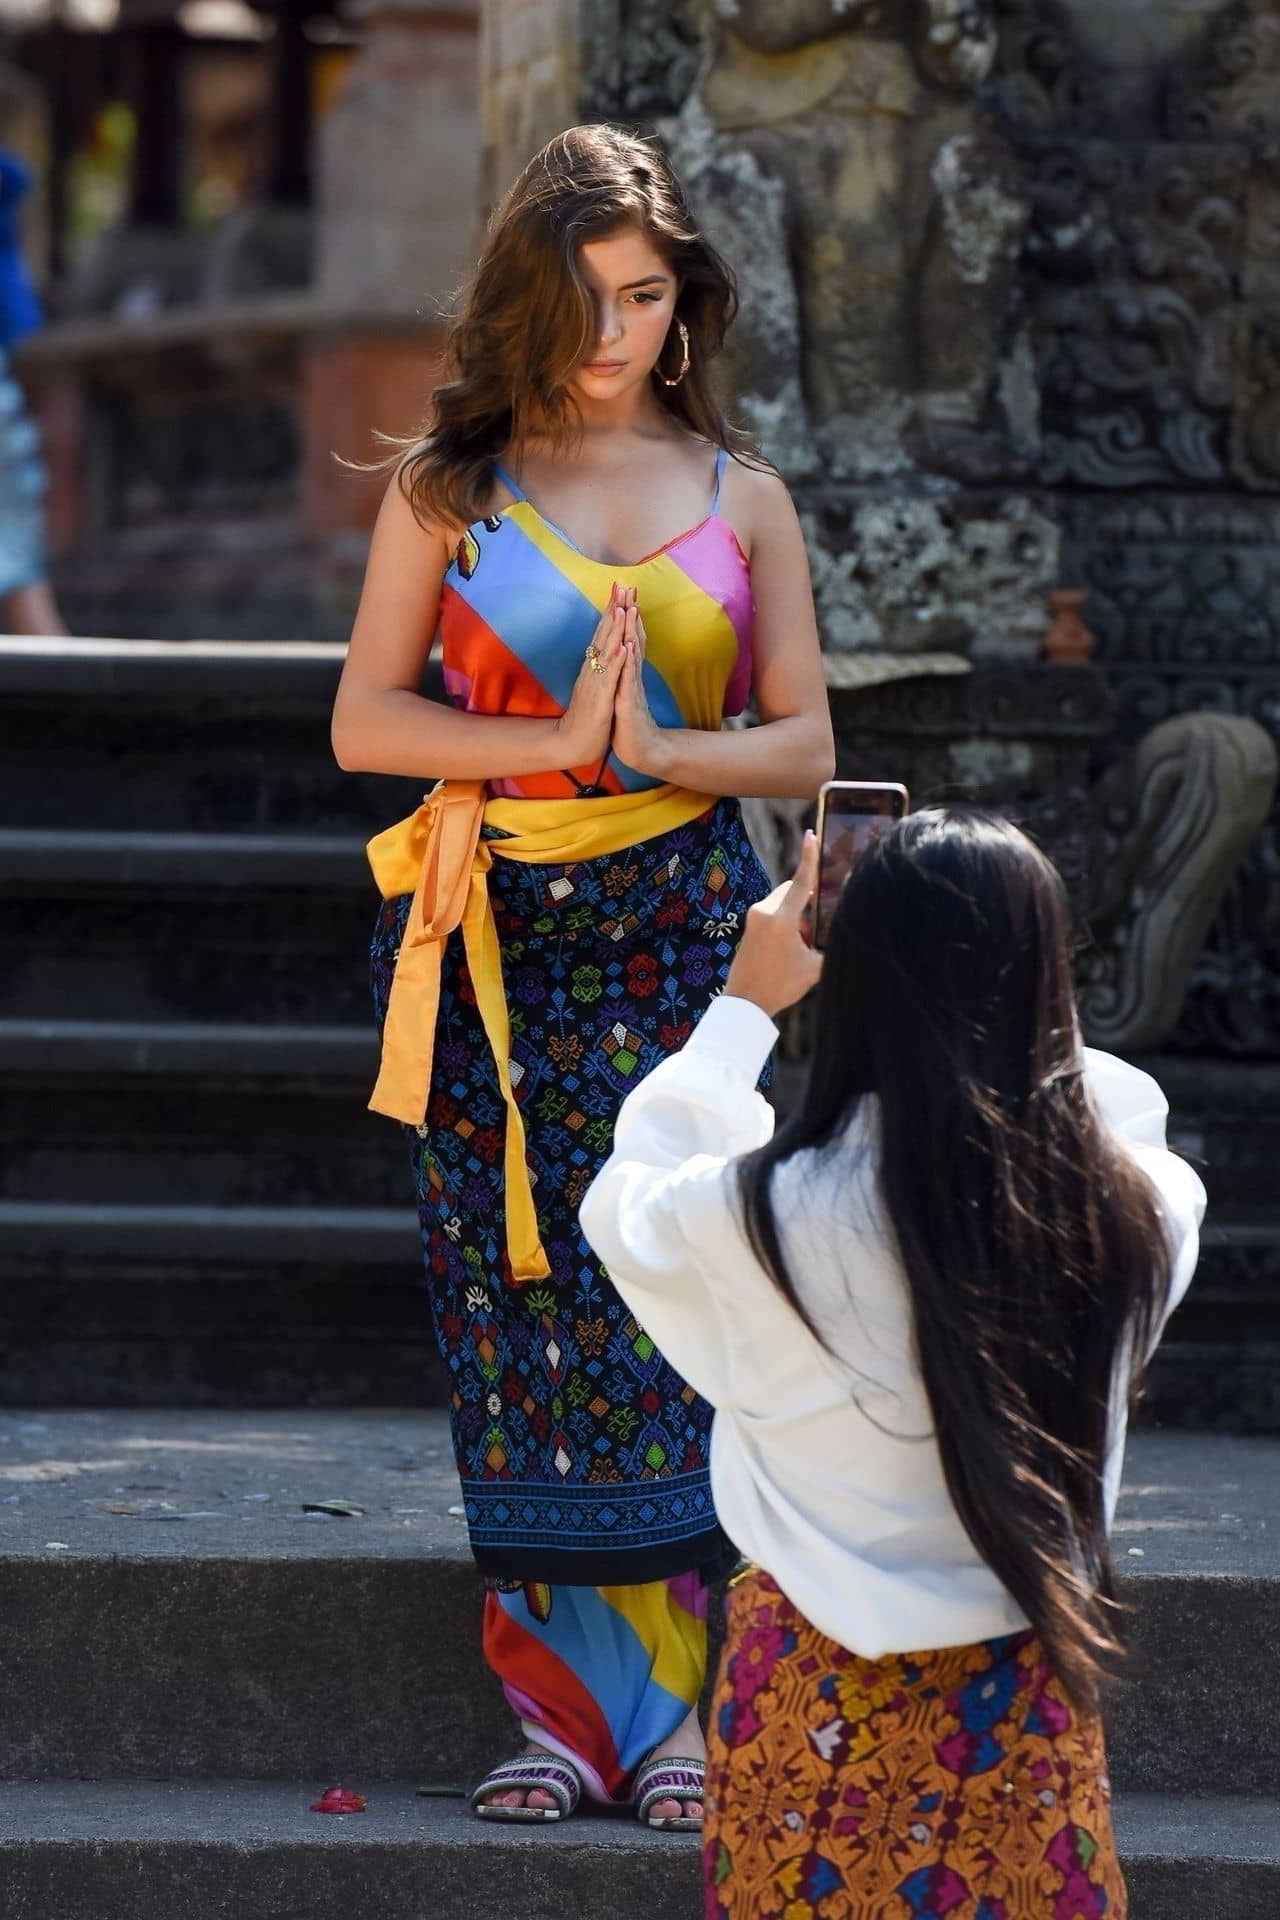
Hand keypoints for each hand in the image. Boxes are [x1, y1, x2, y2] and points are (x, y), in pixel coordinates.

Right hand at [552, 584, 627, 768]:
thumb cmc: (587, 717)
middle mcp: (592, 669)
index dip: (611, 611)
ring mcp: (596, 682)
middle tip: (621, 585)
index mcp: (593, 667)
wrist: (574, 742)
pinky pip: (611, 676)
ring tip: (622, 607)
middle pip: (603, 634)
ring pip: (606, 650)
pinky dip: (617, 660)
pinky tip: (624, 645)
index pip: (603, 633)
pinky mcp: (601, 698)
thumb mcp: (596, 688)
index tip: (620, 589)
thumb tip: (603, 652)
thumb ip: (598, 669)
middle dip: (613, 609)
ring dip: (614, 629)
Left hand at [610, 587, 669, 777]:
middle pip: (633, 639)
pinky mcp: (628, 702)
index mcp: (628, 673)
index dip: (626, 616)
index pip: (628, 638)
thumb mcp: (624, 694)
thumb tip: (625, 657)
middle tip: (630, 588)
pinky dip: (628, 662)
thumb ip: (625, 675)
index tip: (624, 592)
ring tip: (631, 609)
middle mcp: (632, 676)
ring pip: (632, 654)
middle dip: (631, 613)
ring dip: (632, 631)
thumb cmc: (629, 723)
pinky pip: (628, 679)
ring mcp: (632, 687)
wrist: (641, 750)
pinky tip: (629, 647)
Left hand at [725, 831, 823, 1015]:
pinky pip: (774, 910)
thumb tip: (844, 934)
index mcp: (781, 919)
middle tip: (815, 930)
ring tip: (801, 945)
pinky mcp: (750, 924)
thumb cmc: (780, 986)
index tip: (811, 835)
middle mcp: (765, 911)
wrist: (745, 1003)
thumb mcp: (814, 968)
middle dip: (808, 902)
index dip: (809, 858)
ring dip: (797, 913)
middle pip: (793, 889)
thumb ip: (830, 946)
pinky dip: (787, 919)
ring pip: (784, 901)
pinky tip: (790, 946)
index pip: (802, 882)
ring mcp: (754, 917)